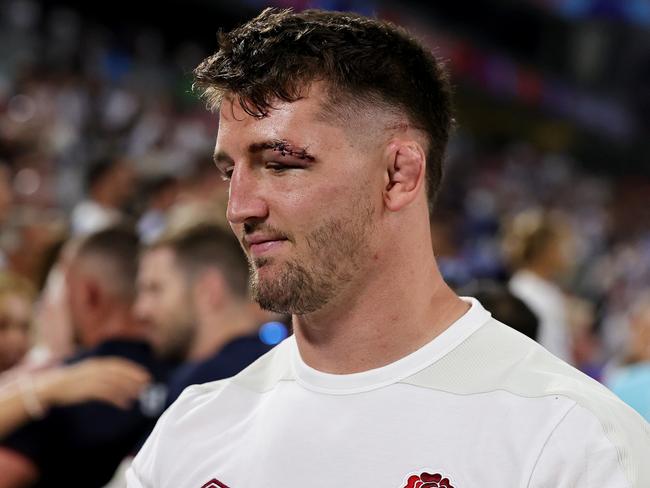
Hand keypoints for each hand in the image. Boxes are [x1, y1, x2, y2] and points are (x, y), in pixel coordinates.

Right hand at [34, 357, 151, 409]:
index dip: (133, 369)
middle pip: (119, 373)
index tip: (145, 375)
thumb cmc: (72, 382)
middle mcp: (95, 369)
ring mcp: (90, 379)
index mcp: (96, 364)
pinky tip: (126, 404)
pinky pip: (106, 394)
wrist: (50, 387)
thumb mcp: (88, 374)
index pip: (119, 364)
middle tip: (147, 384)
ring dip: (128, 388)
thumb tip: (119, 382)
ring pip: (115, 383)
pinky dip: (118, 398)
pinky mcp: (86, 390)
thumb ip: (103, 376)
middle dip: (134, 378)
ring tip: (139, 395)